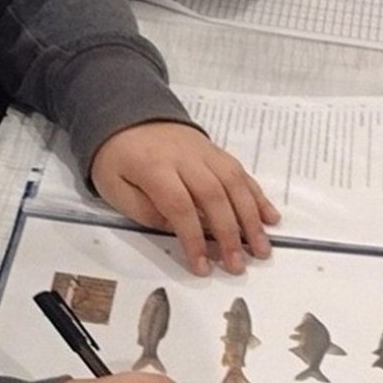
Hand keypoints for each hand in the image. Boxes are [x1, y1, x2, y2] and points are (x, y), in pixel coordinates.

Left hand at [91, 120, 278, 274]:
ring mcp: (204, 152)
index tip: (202, 266)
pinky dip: (257, 195)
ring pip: (234, 183)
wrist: (128, 115)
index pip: (179, 205)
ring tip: (261, 248)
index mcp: (155, 167)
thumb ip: (142, 210)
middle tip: (238, 265)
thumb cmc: (117, 158)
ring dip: (251, 217)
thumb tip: (175, 228)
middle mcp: (185, 157)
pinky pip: (240, 173)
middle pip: (213, 195)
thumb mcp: (113, 186)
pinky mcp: (216, 151)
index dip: (193, 238)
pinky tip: (270, 217)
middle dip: (229, 233)